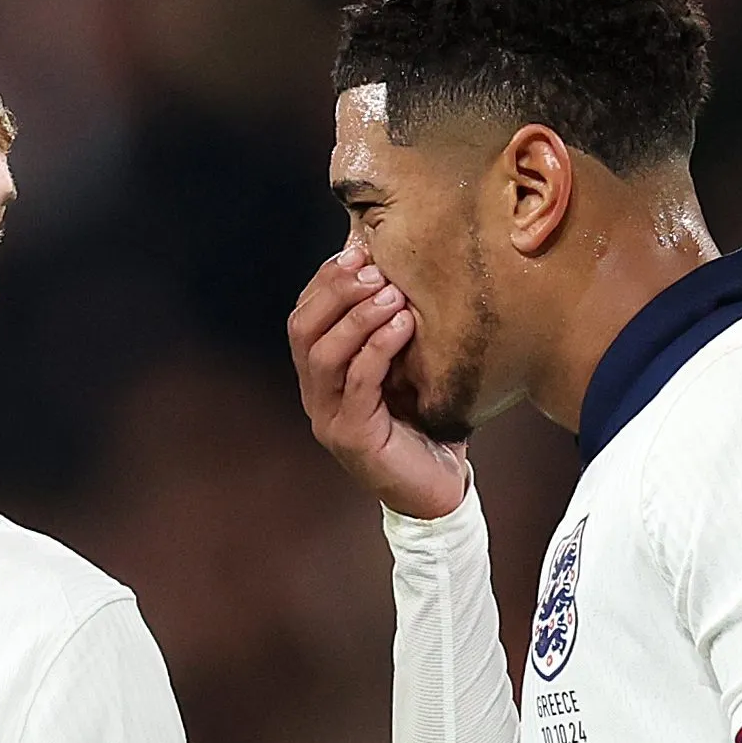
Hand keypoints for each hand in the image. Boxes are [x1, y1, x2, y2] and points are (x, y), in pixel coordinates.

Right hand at [288, 245, 467, 518]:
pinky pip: (358, 383)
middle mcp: (317, 396)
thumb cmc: (427, 427)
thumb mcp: (405, 369)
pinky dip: (378, 348)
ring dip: (357, 316)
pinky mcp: (355, 437)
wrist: (439, 492)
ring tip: (393, 293)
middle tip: (374, 267)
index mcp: (322, 377)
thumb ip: (392, 330)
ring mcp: (331, 418)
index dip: (326, 280)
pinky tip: (404, 325)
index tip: (358, 250)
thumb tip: (398, 271)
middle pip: (303, 330)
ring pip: (324, 354)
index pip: (304, 316)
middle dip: (335, 291)